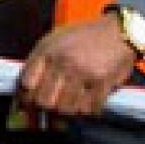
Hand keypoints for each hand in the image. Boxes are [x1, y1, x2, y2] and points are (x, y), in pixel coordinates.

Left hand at [16, 14, 138, 118]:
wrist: (120, 31)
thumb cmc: (85, 35)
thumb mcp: (56, 39)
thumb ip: (40, 61)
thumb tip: (25, 88)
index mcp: (47, 50)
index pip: (26, 83)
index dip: (24, 97)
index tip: (27, 103)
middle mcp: (63, 62)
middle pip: (43, 101)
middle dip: (43, 109)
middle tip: (47, 110)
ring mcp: (83, 74)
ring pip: (64, 109)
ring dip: (65, 112)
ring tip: (67, 108)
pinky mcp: (102, 84)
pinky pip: (88, 109)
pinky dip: (85, 111)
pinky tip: (85, 105)